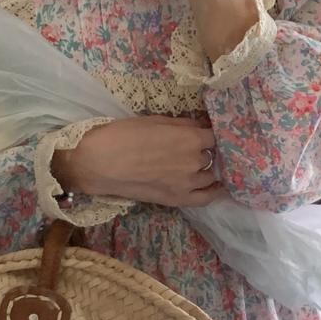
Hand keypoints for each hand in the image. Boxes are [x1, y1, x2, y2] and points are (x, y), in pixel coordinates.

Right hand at [52, 113, 221, 206]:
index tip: (205, 132)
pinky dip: (214, 192)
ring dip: (207, 168)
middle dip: (205, 150)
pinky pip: (205, 198)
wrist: (102, 163)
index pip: (213, 135)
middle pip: (211, 155)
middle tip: (195, 148)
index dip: (209, 133)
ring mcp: (188, 183)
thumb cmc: (125, 135)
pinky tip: (218, 187)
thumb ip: (182, 124)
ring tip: (202, 165)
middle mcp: (195, 161)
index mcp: (190, 138)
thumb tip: (198, 125)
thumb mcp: (156, 120)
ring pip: (209, 175)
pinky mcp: (178, 199)